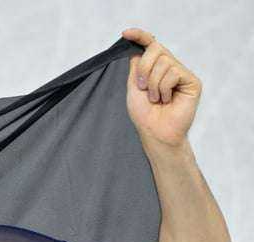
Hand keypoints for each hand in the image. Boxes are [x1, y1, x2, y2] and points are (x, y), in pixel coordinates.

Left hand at [121, 28, 200, 147]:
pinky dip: (164, 88)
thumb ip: (136, 66)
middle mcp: (170, 67)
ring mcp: (182, 73)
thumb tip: (136, 47)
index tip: (126, 33)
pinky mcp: (192, 81)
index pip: (150, 45)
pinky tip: (166, 99)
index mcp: (155, 68)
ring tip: (156, 98)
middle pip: (155, 49)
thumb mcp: (134, 86)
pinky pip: (174, 73)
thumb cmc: (144, 113)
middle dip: (143, 68)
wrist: (155, 131)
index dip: (140, 36)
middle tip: (142, 87)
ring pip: (164, 62)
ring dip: (152, 83)